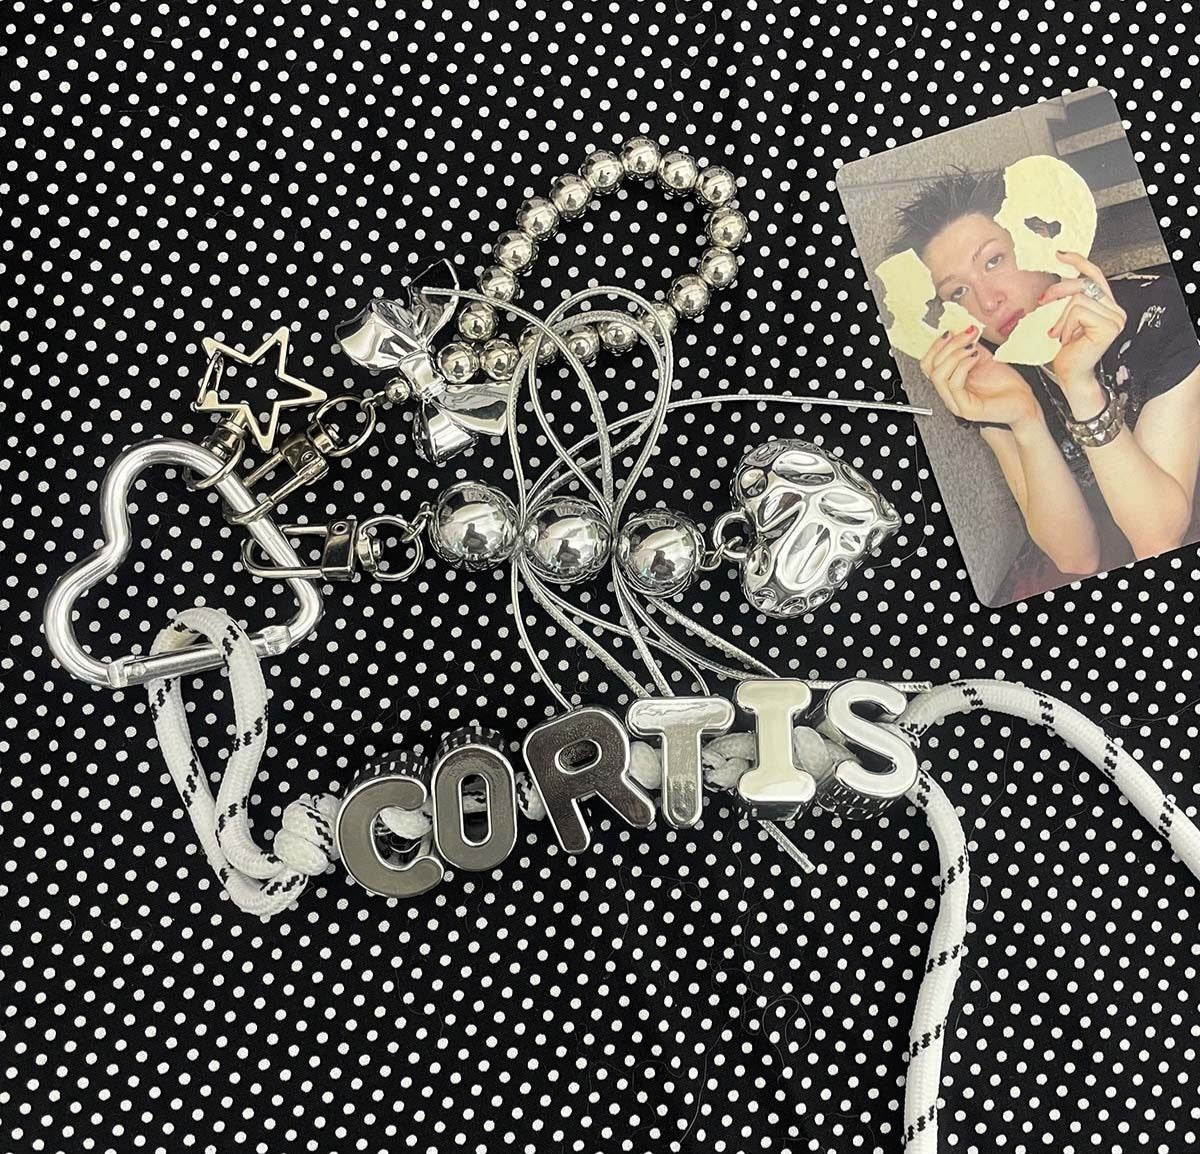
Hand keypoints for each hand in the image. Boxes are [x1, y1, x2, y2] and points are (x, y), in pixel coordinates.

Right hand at [920, 326, 1042, 427]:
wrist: (1024, 402)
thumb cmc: (1006, 385)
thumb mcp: (984, 358)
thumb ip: (969, 347)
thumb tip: (962, 330)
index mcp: (949, 382)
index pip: (928, 363)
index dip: (936, 345)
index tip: (951, 331)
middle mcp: (949, 394)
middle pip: (931, 367)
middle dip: (949, 345)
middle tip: (968, 335)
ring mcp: (956, 403)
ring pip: (939, 375)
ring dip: (955, 355)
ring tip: (973, 347)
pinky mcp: (967, 410)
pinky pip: (954, 385)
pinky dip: (963, 366)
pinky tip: (976, 357)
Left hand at [1039, 251, 1127, 399]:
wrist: (1069, 375)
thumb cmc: (1063, 352)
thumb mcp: (1061, 318)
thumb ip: (1063, 300)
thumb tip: (1053, 280)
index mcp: (1105, 305)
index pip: (1094, 275)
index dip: (1078, 262)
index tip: (1059, 254)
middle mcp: (1115, 309)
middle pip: (1084, 283)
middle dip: (1058, 290)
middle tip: (1042, 304)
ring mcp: (1115, 317)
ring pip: (1078, 298)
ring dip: (1060, 316)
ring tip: (1057, 333)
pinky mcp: (1109, 325)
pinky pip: (1079, 310)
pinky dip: (1065, 323)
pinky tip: (1064, 338)